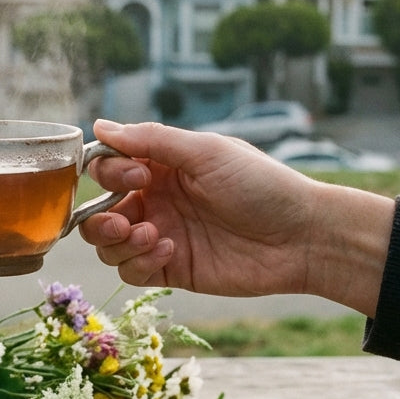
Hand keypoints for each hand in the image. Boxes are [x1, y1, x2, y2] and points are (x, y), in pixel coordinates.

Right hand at [79, 119, 390, 312]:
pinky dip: (138, 262)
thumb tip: (99, 127)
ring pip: (107, 245)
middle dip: (99, 218)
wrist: (303, 238)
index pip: (106, 168)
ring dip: (118, 242)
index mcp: (160, 167)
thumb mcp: (206, 153)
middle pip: (97, 211)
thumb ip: (151, 140)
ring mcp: (160, 235)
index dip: (107, 173)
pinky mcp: (170, 269)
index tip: (136, 177)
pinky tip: (169, 251)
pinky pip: (130, 271)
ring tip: (154, 236)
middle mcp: (154, 200)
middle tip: (125, 220)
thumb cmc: (262, 186)